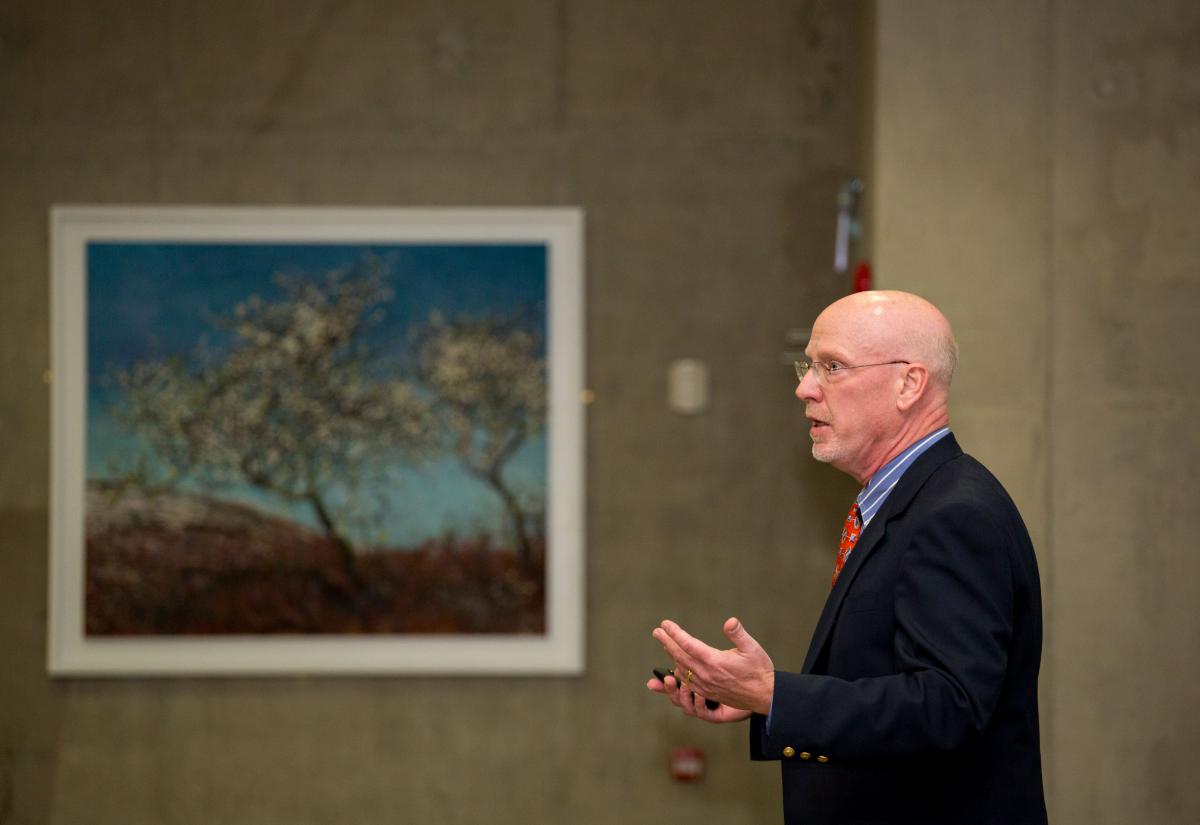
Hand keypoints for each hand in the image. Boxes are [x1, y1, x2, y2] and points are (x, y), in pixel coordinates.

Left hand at [651, 617, 774, 715]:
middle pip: (680, 656)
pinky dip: (679, 671)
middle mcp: (706, 674)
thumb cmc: (760, 670)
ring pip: (682, 669)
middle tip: (657, 632)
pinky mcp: (708, 692)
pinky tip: (676, 666)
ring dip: (672, 655)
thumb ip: (738, 634)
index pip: (688, 644)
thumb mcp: (752, 648)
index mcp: (715, 661)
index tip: (665, 624)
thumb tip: (729, 621)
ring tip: (666, 644)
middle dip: (667, 642)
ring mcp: (706, 685)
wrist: (765, 697)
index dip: (675, 633)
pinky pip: (688, 681)